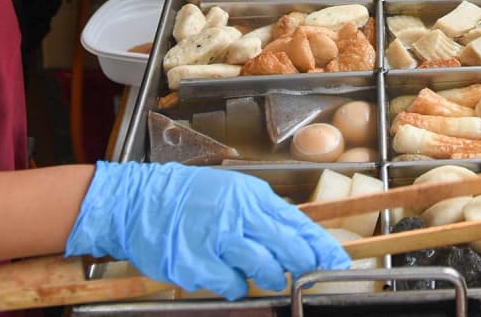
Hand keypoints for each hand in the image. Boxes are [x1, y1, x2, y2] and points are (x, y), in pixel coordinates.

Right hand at [65, 161, 350, 300]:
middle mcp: (238, 214)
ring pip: (263, 268)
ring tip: (265, 274)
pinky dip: (234, 285)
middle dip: (304, 265)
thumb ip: (261, 214)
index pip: (297, 223)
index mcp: (251, 196)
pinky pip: (231, 284)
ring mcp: (217, 239)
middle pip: (287, 246)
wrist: (141, 201)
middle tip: (311, 275)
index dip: (320, 245)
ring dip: (269, 277)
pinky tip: (226, 275)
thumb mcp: (233, 194)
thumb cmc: (190, 198)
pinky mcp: (197, 263)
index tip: (339, 261)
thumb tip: (295, 237)